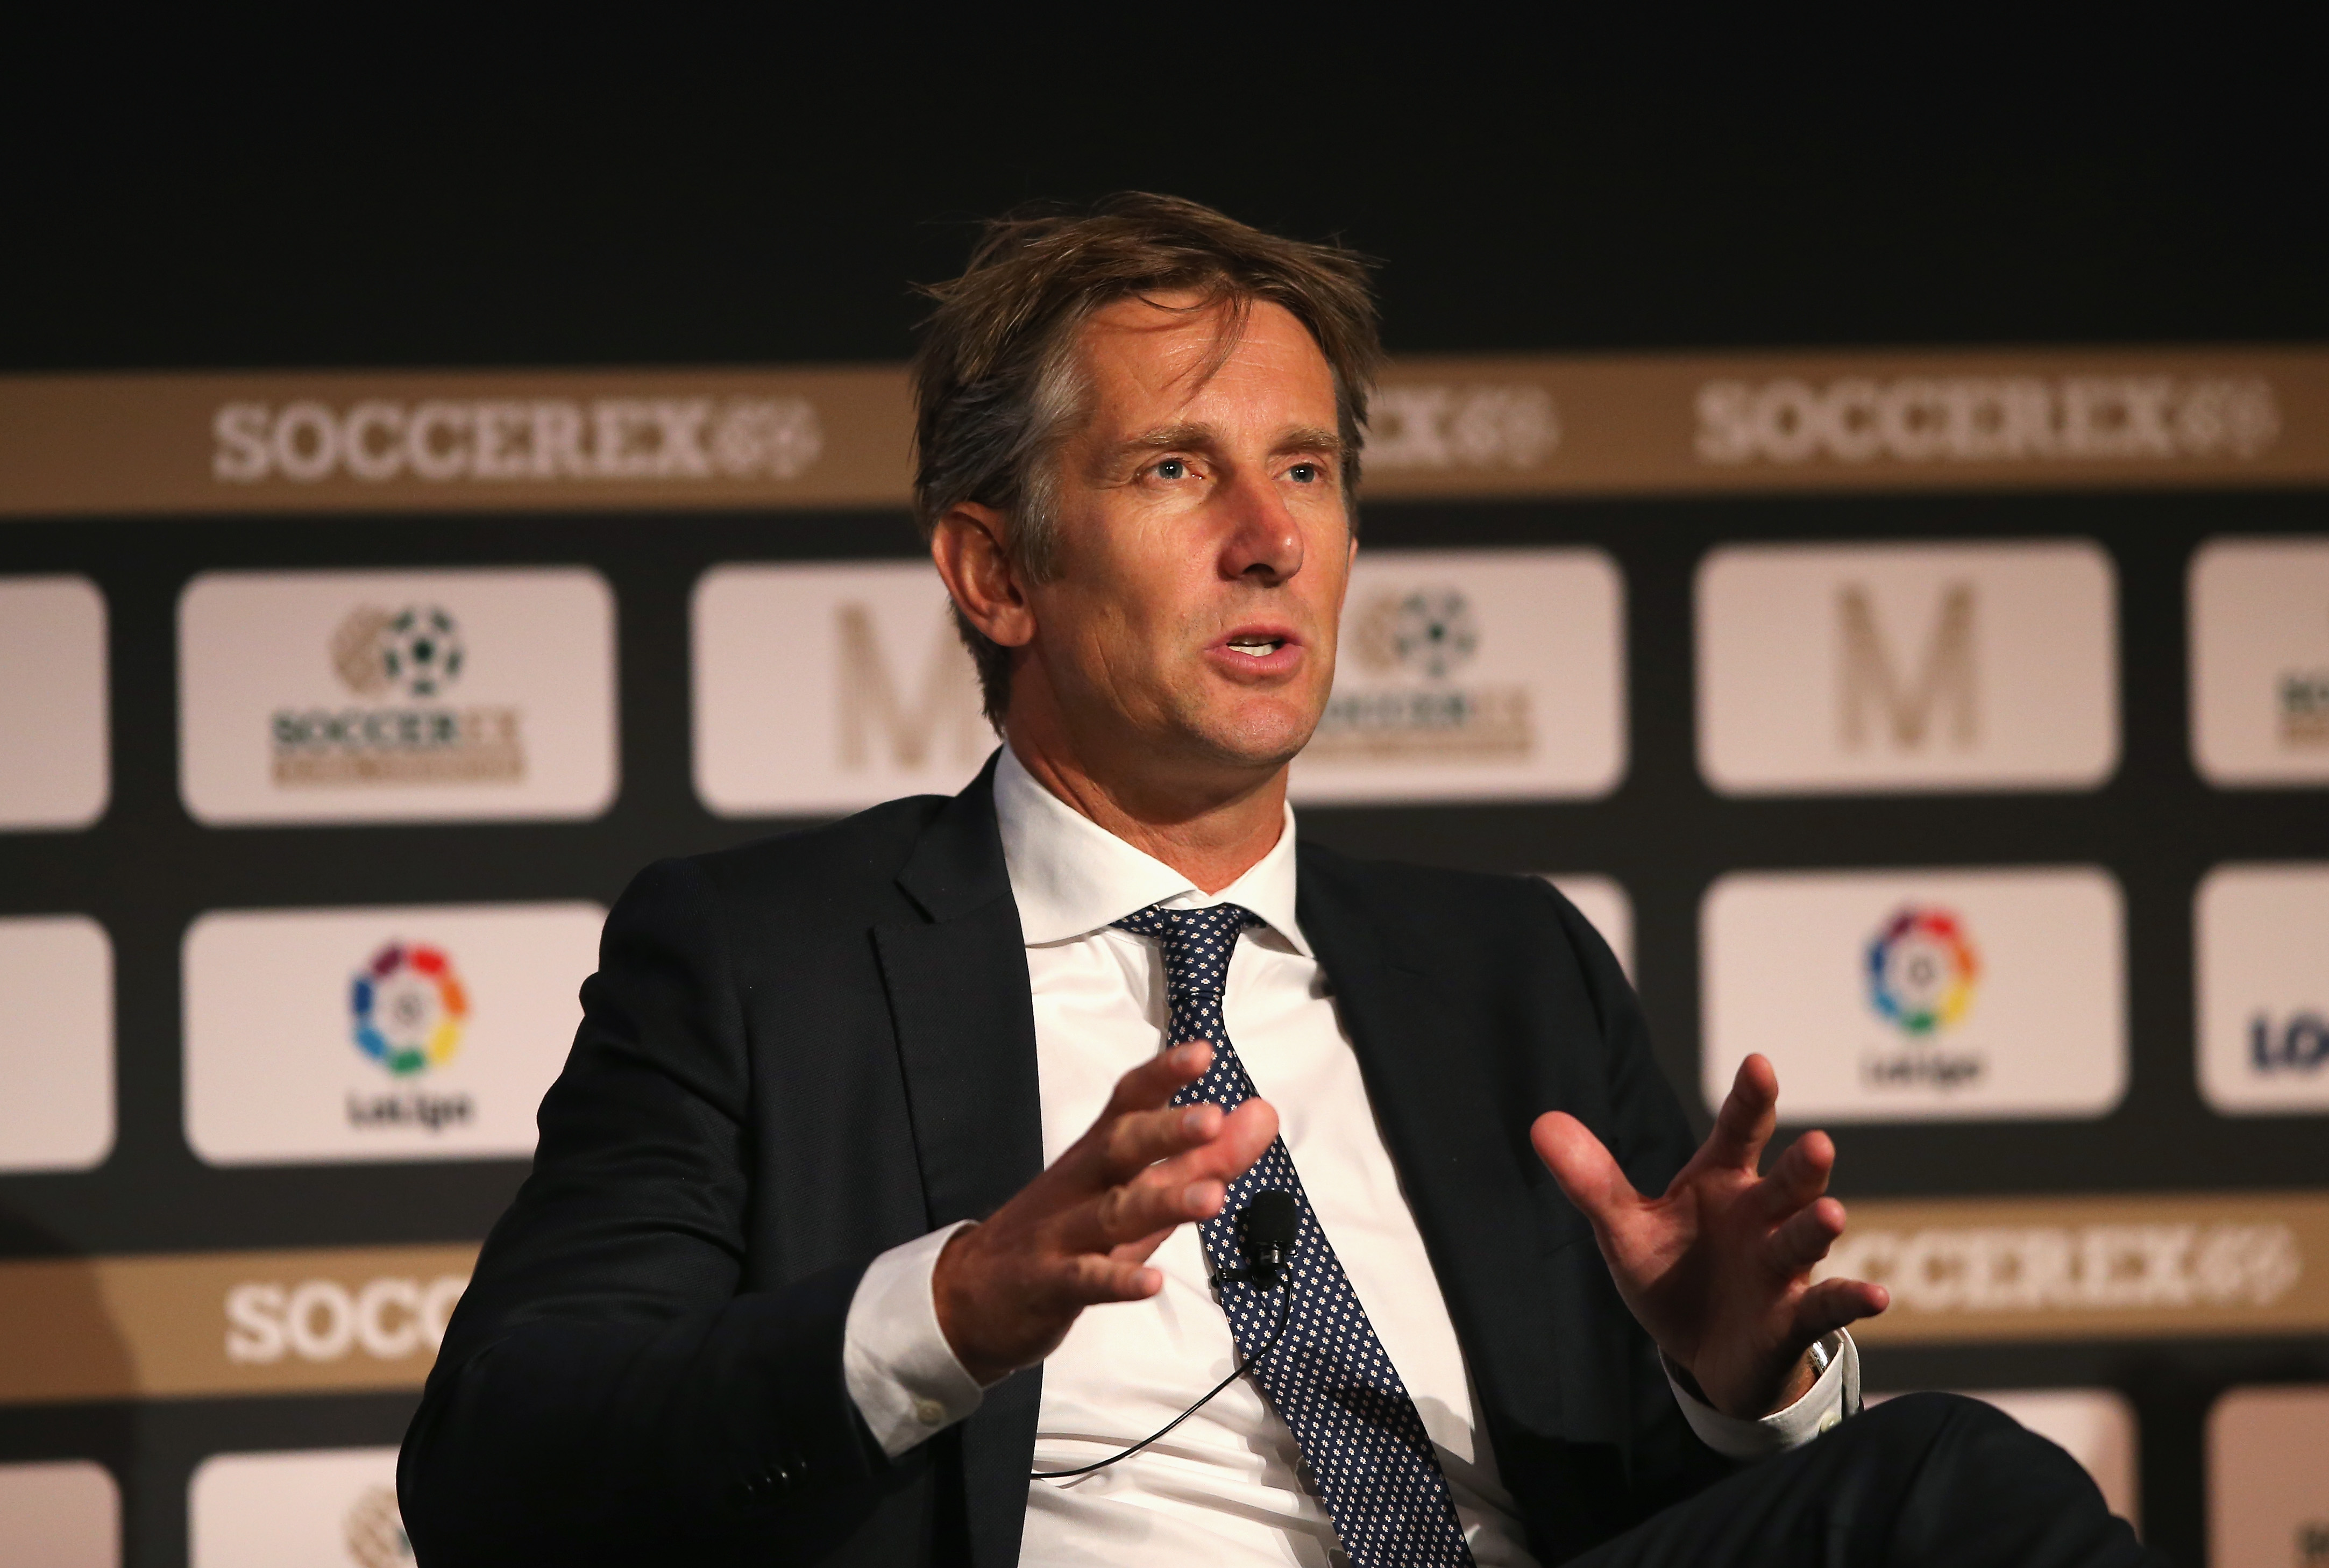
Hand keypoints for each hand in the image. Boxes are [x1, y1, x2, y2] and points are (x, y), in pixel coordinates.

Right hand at [933, 1041, 1277, 1385]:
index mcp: (1098, 1155)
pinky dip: (1118, 1281)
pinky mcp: (1049, 1285)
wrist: (974, 1293)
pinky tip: (1153, 1283)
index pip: (1128, 1104)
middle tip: (1212, 1117)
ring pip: (1112, 1213)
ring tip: (1211, 1196)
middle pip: (1119, 1148)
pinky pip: (1085, 1281)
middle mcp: (1080, 1185)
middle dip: (1165, 1131)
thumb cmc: (1069, 1229)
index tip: (1203, 1054)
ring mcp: (1061, 1234)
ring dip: (1162, 1203)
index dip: (1163, 1077)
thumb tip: (1264, 1115)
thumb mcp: (1137, 1192)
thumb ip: (1203, 1157)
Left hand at [1530, 1054, 1888, 1418]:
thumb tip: (1541, 1123)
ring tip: (1832, 1214)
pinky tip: (1874, 1295)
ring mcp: (1780, 1267)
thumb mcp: (1625, 1230)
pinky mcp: (1792, 1317)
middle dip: (1799, 1166)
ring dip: (1818, 1228)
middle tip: (1816, 1144)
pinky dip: (1850, 1301)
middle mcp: (1760, 1216)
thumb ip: (1592, 1181)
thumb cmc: (1673, 1275)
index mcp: (1720, 1182)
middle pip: (1783, 1183)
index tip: (1759, 1065)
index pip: (1737, 1133)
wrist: (1699, 1353)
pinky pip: (1825, 1308)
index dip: (1749, 1100)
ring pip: (1802, 1240)